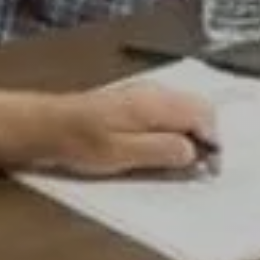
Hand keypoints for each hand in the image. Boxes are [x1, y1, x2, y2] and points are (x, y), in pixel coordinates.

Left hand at [30, 80, 216, 177]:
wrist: (46, 126)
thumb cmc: (80, 142)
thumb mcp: (123, 155)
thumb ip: (162, 151)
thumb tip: (193, 152)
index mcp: (156, 103)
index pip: (204, 115)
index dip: (212, 142)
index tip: (208, 167)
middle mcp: (156, 92)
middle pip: (198, 109)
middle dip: (204, 137)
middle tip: (195, 165)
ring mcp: (145, 93)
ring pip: (184, 110)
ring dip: (189, 133)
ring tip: (178, 160)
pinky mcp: (134, 100)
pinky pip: (168, 111)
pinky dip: (174, 129)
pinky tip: (159, 147)